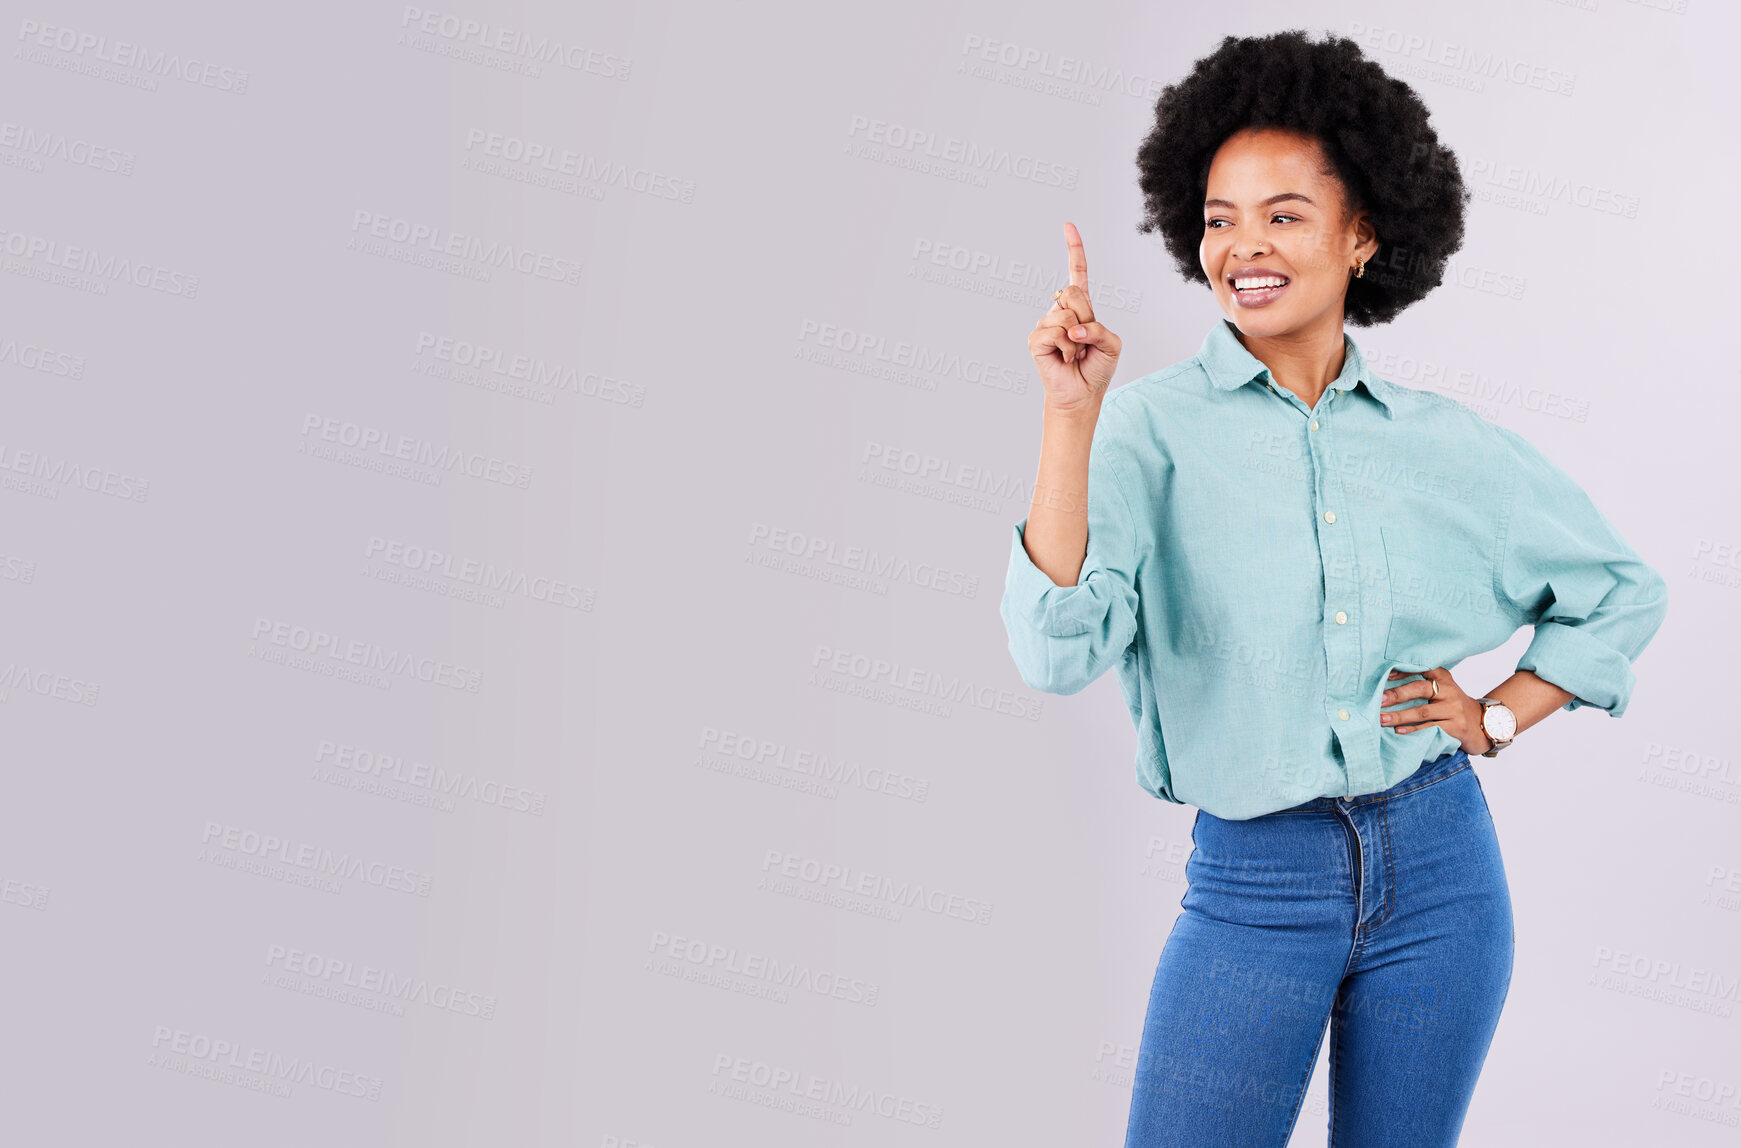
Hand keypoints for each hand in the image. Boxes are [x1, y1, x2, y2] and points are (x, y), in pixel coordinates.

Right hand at [1029, 221, 1121, 414]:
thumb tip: (1073, 328)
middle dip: (1086, 316)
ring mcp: (1045, 324)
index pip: (1077, 273)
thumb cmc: (1096, 368)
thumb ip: (1099, 329)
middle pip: (1072, 291)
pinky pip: (1055, 332)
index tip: (1068, 226)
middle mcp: (1060, 311)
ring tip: (1075, 353)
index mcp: (1080, 308)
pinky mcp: (1036, 339)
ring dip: (1078, 338)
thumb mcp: (1112, 344)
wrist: (1082, 394)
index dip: (1074, 250)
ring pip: (1065, 313)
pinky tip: (1065, 359)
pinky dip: (1067, 348)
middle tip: (1084, 341)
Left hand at [1381, 666, 1493, 755]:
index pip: (1423, 668)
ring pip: (1423, 711)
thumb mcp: (1443, 691)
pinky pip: (1430, 728)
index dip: (1405, 670)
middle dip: (1397, 694)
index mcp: (1444, 678)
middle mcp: (1449, 691)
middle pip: (1420, 689)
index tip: (1386, 674)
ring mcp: (1454, 710)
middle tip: (1379, 700)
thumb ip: (1422, 685)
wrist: (1483, 724)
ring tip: (1382, 719)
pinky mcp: (1456, 727)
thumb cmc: (1453, 706)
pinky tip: (1398, 731)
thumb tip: (1386, 687)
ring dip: (1400, 716)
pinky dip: (1413, 730)